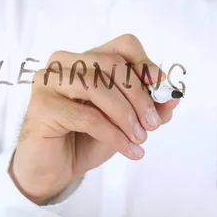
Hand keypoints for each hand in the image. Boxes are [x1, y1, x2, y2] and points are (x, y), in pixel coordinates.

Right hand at [9, 34, 179, 204]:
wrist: (53, 171)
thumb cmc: (86, 140)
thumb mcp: (126, 122)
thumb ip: (150, 108)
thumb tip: (175, 96)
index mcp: (85, 59)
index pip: (123, 45)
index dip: (146, 64)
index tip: (162, 89)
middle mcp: (63, 62)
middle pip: (111, 63)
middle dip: (139, 95)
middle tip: (153, 124)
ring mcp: (48, 81)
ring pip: (97, 86)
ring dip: (126, 115)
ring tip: (140, 138)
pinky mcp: (41, 106)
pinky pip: (87, 116)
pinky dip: (114, 134)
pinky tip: (129, 150)